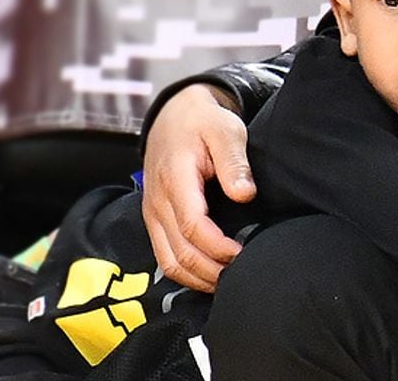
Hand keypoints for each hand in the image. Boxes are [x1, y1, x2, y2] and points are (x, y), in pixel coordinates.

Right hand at [141, 83, 256, 291]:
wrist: (174, 114)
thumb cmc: (204, 121)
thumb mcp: (226, 130)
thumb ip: (234, 163)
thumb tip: (245, 195)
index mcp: (175, 179)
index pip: (193, 226)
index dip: (218, 247)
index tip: (243, 252)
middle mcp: (158, 202)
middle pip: (179, 253)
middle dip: (210, 270)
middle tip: (241, 275)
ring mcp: (153, 213)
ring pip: (168, 262)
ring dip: (197, 277)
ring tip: (228, 282)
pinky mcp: (155, 219)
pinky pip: (164, 255)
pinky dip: (185, 271)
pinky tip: (209, 274)